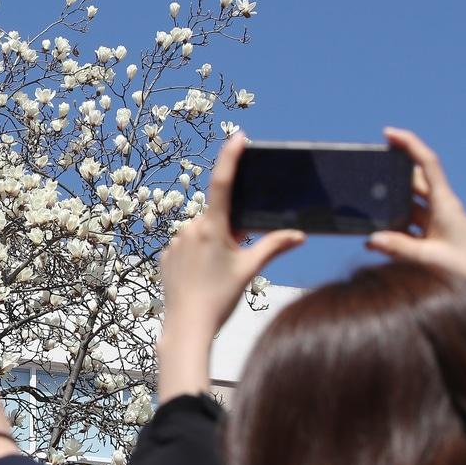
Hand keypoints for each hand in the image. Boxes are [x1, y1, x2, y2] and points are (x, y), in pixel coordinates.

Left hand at [157, 133, 304, 397]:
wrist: (187, 326)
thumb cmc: (220, 298)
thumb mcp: (250, 270)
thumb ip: (274, 247)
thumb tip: (299, 234)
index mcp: (212, 228)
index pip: (222, 184)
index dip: (230, 158)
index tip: (238, 138)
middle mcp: (190, 229)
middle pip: (216, 217)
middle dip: (229, 229)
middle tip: (235, 255)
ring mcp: (175, 242)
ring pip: (201, 233)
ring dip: (213, 243)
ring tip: (216, 274)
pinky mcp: (166, 257)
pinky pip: (186, 247)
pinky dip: (197, 256)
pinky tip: (201, 278)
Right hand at [367, 128, 465, 324]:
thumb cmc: (465, 270)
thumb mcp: (429, 258)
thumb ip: (398, 248)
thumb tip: (370, 239)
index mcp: (445, 203)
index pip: (427, 164)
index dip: (409, 144)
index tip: (388, 134)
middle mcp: (442, 206)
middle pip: (415, 178)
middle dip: (393, 170)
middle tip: (369, 164)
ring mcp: (438, 219)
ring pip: (410, 200)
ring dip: (391, 199)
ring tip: (366, 199)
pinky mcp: (434, 233)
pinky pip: (409, 220)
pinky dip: (394, 222)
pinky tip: (378, 233)